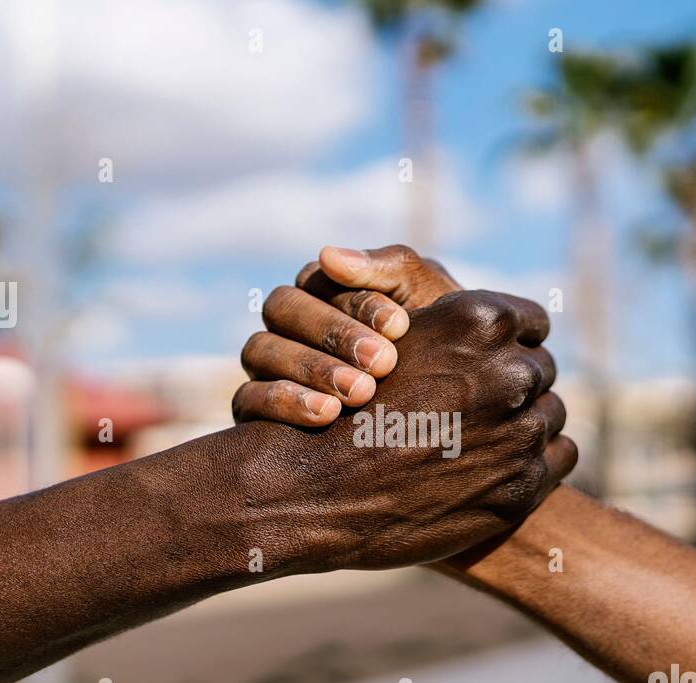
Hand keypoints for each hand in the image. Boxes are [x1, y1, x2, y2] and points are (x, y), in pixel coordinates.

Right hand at [234, 245, 462, 425]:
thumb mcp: (426, 298)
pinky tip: (327, 414)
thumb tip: (329, 255)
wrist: (446, 407)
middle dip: (334, 334)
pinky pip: (249, 399)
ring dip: (310, 368)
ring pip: (261, 350)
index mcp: (321, 288)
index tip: (399, 326)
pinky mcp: (254, 410)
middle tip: (383, 363)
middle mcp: (286, 323)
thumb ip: (388, 268)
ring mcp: (266, 364)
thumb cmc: (435, 342)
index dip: (358, 302)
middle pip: (283, 309)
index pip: (321, 281)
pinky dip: (284, 402)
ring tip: (359, 392)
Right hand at [234, 247, 575, 569]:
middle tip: (483, 404)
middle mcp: (510, 371)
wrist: (313, 490)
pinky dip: (537, 461)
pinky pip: (561, 457)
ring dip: (527, 423)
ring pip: (552, 414)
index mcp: (481, 320)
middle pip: (542, 369)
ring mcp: (521, 433)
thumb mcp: (391, 336)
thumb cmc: (343, 405)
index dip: (509, 340)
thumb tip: (495, 316)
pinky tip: (500, 465)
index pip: (531, 321)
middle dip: (518, 383)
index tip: (490, 358)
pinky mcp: (523, 486)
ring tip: (487, 437)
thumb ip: (450, 318)